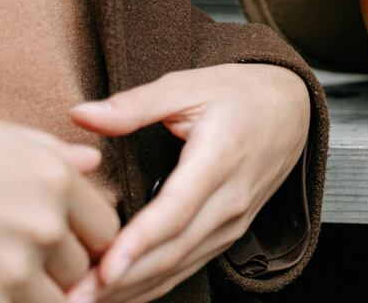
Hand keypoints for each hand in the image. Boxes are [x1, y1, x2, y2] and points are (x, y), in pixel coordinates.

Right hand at [0, 112, 118, 301]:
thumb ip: (51, 154)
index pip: (106, 231)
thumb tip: (90, 161)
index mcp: (54, 182)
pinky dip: (0, 299)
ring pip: (50, 300)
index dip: (86, 240)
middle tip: (20, 256)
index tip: (63, 241)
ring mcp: (10, 268)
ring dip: (29, 292)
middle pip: (78, 270)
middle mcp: (41, 225)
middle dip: (56, 269)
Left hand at [66, 63, 309, 302]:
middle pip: (176, 249)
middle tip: (75, 296)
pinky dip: (153, 284)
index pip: (178, 209)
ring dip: (134, 289)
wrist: (292, 109)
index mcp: (220, 158)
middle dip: (123, 279)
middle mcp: (232, 198)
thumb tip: (82, 114)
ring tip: (86, 301)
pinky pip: (190, 265)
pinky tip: (120, 294)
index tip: (104, 267)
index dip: (140, 241)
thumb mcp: (189, 85)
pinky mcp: (231, 231)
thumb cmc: (239, 94)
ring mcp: (235, 220)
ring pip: (182, 266)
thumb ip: (135, 104)